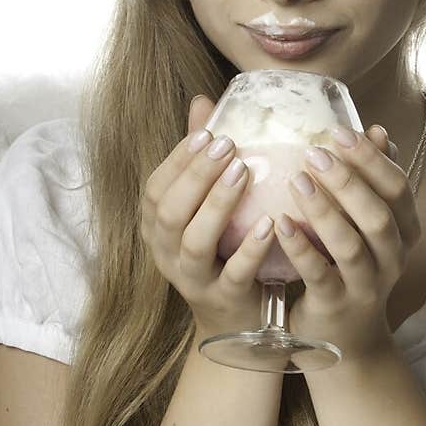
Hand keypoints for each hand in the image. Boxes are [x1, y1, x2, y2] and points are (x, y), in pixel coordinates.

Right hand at [140, 95, 270, 341]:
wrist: (237, 325)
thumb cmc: (224, 252)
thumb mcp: (207, 207)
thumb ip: (201, 158)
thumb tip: (203, 100)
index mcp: (157, 227)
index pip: (155, 187)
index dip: (179, 159)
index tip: (210, 132)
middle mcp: (166, 253)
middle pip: (169, 212)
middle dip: (196, 176)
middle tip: (228, 146)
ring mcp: (192, 280)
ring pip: (193, 243)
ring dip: (217, 205)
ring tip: (243, 173)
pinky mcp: (223, 300)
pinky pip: (233, 274)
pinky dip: (250, 248)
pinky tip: (269, 223)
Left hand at [279, 126, 419, 363]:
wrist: (347, 339)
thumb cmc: (352, 268)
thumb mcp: (368, 227)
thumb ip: (373, 182)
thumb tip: (378, 130)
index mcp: (404, 232)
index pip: (398, 189)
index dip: (371, 159)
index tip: (339, 131)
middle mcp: (393, 258)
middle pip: (378, 215)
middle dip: (349, 181)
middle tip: (315, 152)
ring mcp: (367, 286)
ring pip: (351, 245)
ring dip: (324, 211)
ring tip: (297, 180)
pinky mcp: (336, 306)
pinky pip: (319, 274)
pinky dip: (300, 247)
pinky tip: (279, 223)